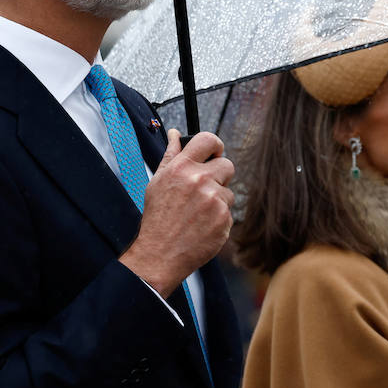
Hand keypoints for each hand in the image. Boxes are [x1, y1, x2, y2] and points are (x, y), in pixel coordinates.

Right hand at [120, 130, 234, 293]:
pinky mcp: (224, 219)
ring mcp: (214, 200)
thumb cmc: (158, 218)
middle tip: (203, 190)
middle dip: (219, 176)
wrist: (160, 254)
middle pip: (227, 165)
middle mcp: (200, 180)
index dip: (215, 146)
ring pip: (228, 192)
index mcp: (182, 167)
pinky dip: (219, 218)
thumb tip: (174, 133)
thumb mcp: (158, 182)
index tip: (214, 154)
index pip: (209, 139)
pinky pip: (229, 212)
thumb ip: (170, 155)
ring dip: (217, 200)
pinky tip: (202, 225)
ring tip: (197, 213)